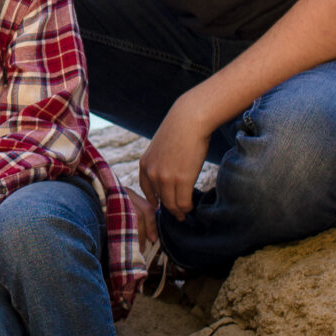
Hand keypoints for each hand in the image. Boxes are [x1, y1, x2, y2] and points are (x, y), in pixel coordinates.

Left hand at [141, 93, 224, 218]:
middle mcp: (152, 174)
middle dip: (169, 209)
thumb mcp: (161, 147)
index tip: (161, 206)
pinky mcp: (182, 180)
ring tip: (184, 214)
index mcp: (144, 165)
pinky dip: (187, 207)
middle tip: (177, 215)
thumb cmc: (179, 130)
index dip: (155, 201)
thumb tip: (168, 175)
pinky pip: (183, 202)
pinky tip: (191, 207)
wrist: (189, 120)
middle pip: (160, 200)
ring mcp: (166, 178)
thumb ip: (160, 163)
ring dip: (179, 211)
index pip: (147, 191)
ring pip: (172, 204)